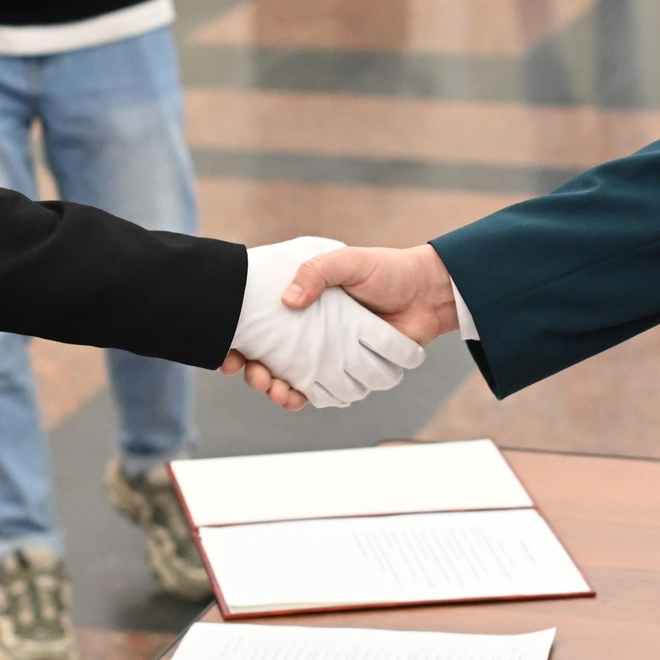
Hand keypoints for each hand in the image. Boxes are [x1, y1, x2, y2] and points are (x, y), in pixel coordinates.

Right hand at [226, 237, 426, 408]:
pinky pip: (323, 392)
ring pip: (292, 379)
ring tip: (276, 390)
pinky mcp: (350, 371)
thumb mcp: (347, 260)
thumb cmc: (387, 269)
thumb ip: (318, 271)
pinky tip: (297, 398)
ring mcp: (330, 353)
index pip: (261, 326)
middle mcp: (312, 331)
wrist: (429, 292)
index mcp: (304, 304)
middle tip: (255, 375)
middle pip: (270, 358)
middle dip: (256, 373)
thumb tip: (288, 300)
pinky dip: (306, 398)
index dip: (241, 342)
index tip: (231, 354)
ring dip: (277, 390)